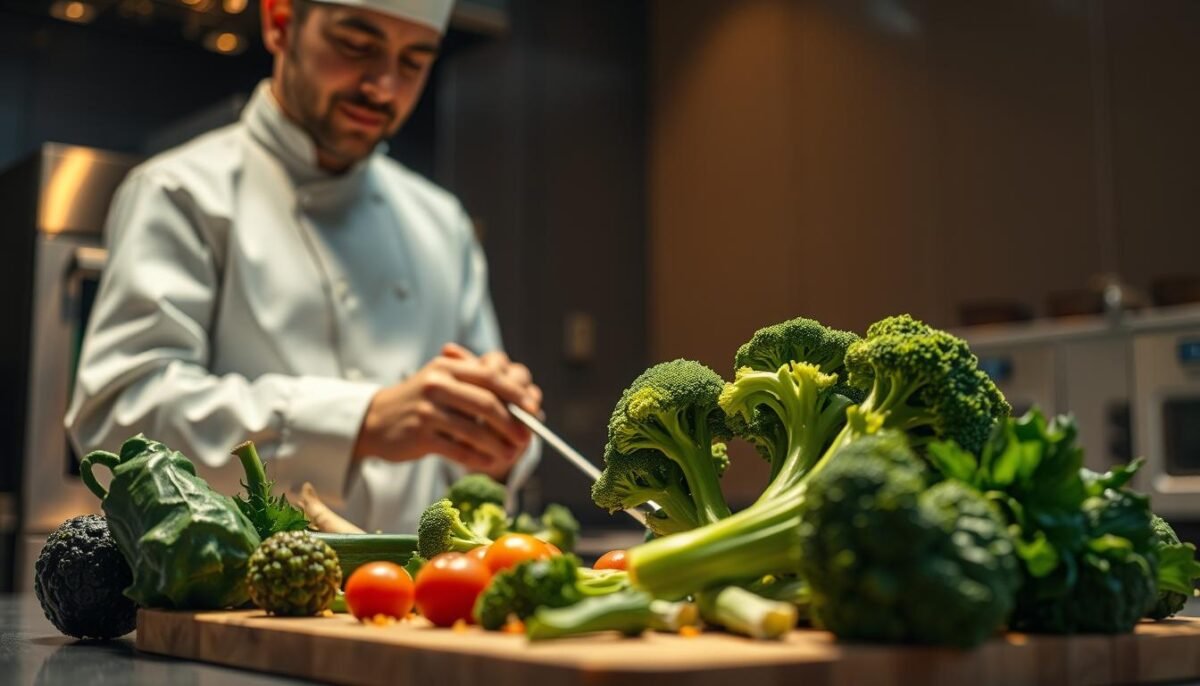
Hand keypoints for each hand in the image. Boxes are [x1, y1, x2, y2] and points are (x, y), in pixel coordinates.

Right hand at [352, 346, 541, 479]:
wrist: (375, 420)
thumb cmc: (420, 401)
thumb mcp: (442, 381)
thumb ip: (476, 385)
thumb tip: (524, 402)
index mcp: (447, 366)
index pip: (490, 376)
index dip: (516, 394)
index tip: (534, 409)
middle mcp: (437, 385)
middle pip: (486, 404)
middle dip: (512, 423)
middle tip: (527, 438)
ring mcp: (427, 411)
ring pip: (474, 430)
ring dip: (498, 445)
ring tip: (511, 454)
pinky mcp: (420, 436)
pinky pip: (458, 449)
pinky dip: (478, 458)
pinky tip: (489, 462)